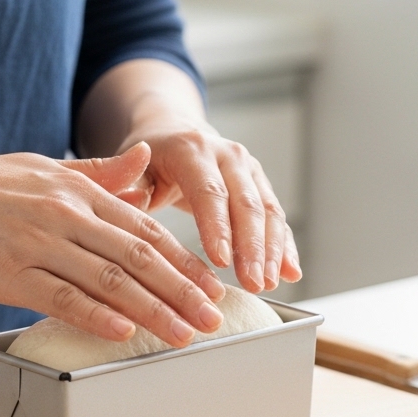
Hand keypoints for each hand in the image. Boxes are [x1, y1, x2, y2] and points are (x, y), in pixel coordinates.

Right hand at [0, 143, 226, 345]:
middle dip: (182, 291)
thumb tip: (144, 165)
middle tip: (213, 318)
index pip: (146, 230)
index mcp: (77, 190)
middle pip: (138, 258)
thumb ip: (99, 173)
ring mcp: (35, 244)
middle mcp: (64, 215)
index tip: (212, 286)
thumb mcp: (45, 167)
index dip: (185, 261)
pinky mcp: (6, 273)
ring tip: (182, 334)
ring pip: (107, 280)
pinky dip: (94, 314)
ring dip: (151, 310)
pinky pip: (58, 296)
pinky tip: (121, 330)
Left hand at [123, 125, 301, 292]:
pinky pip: (276, 218)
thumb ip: (127, 183)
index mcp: (192, 149)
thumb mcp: (131, 168)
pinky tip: (291, 272)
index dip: (217, 227)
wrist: (173, 132)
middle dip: (253, 247)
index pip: (208, 191)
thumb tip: (132, 198)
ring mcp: (249, 170)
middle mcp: (228, 155)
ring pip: (267, 211)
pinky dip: (285, 246)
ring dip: (272, 250)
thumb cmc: (147, 159)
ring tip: (268, 284)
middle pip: (246, 204)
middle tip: (253, 283)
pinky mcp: (261, 185)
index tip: (220, 262)